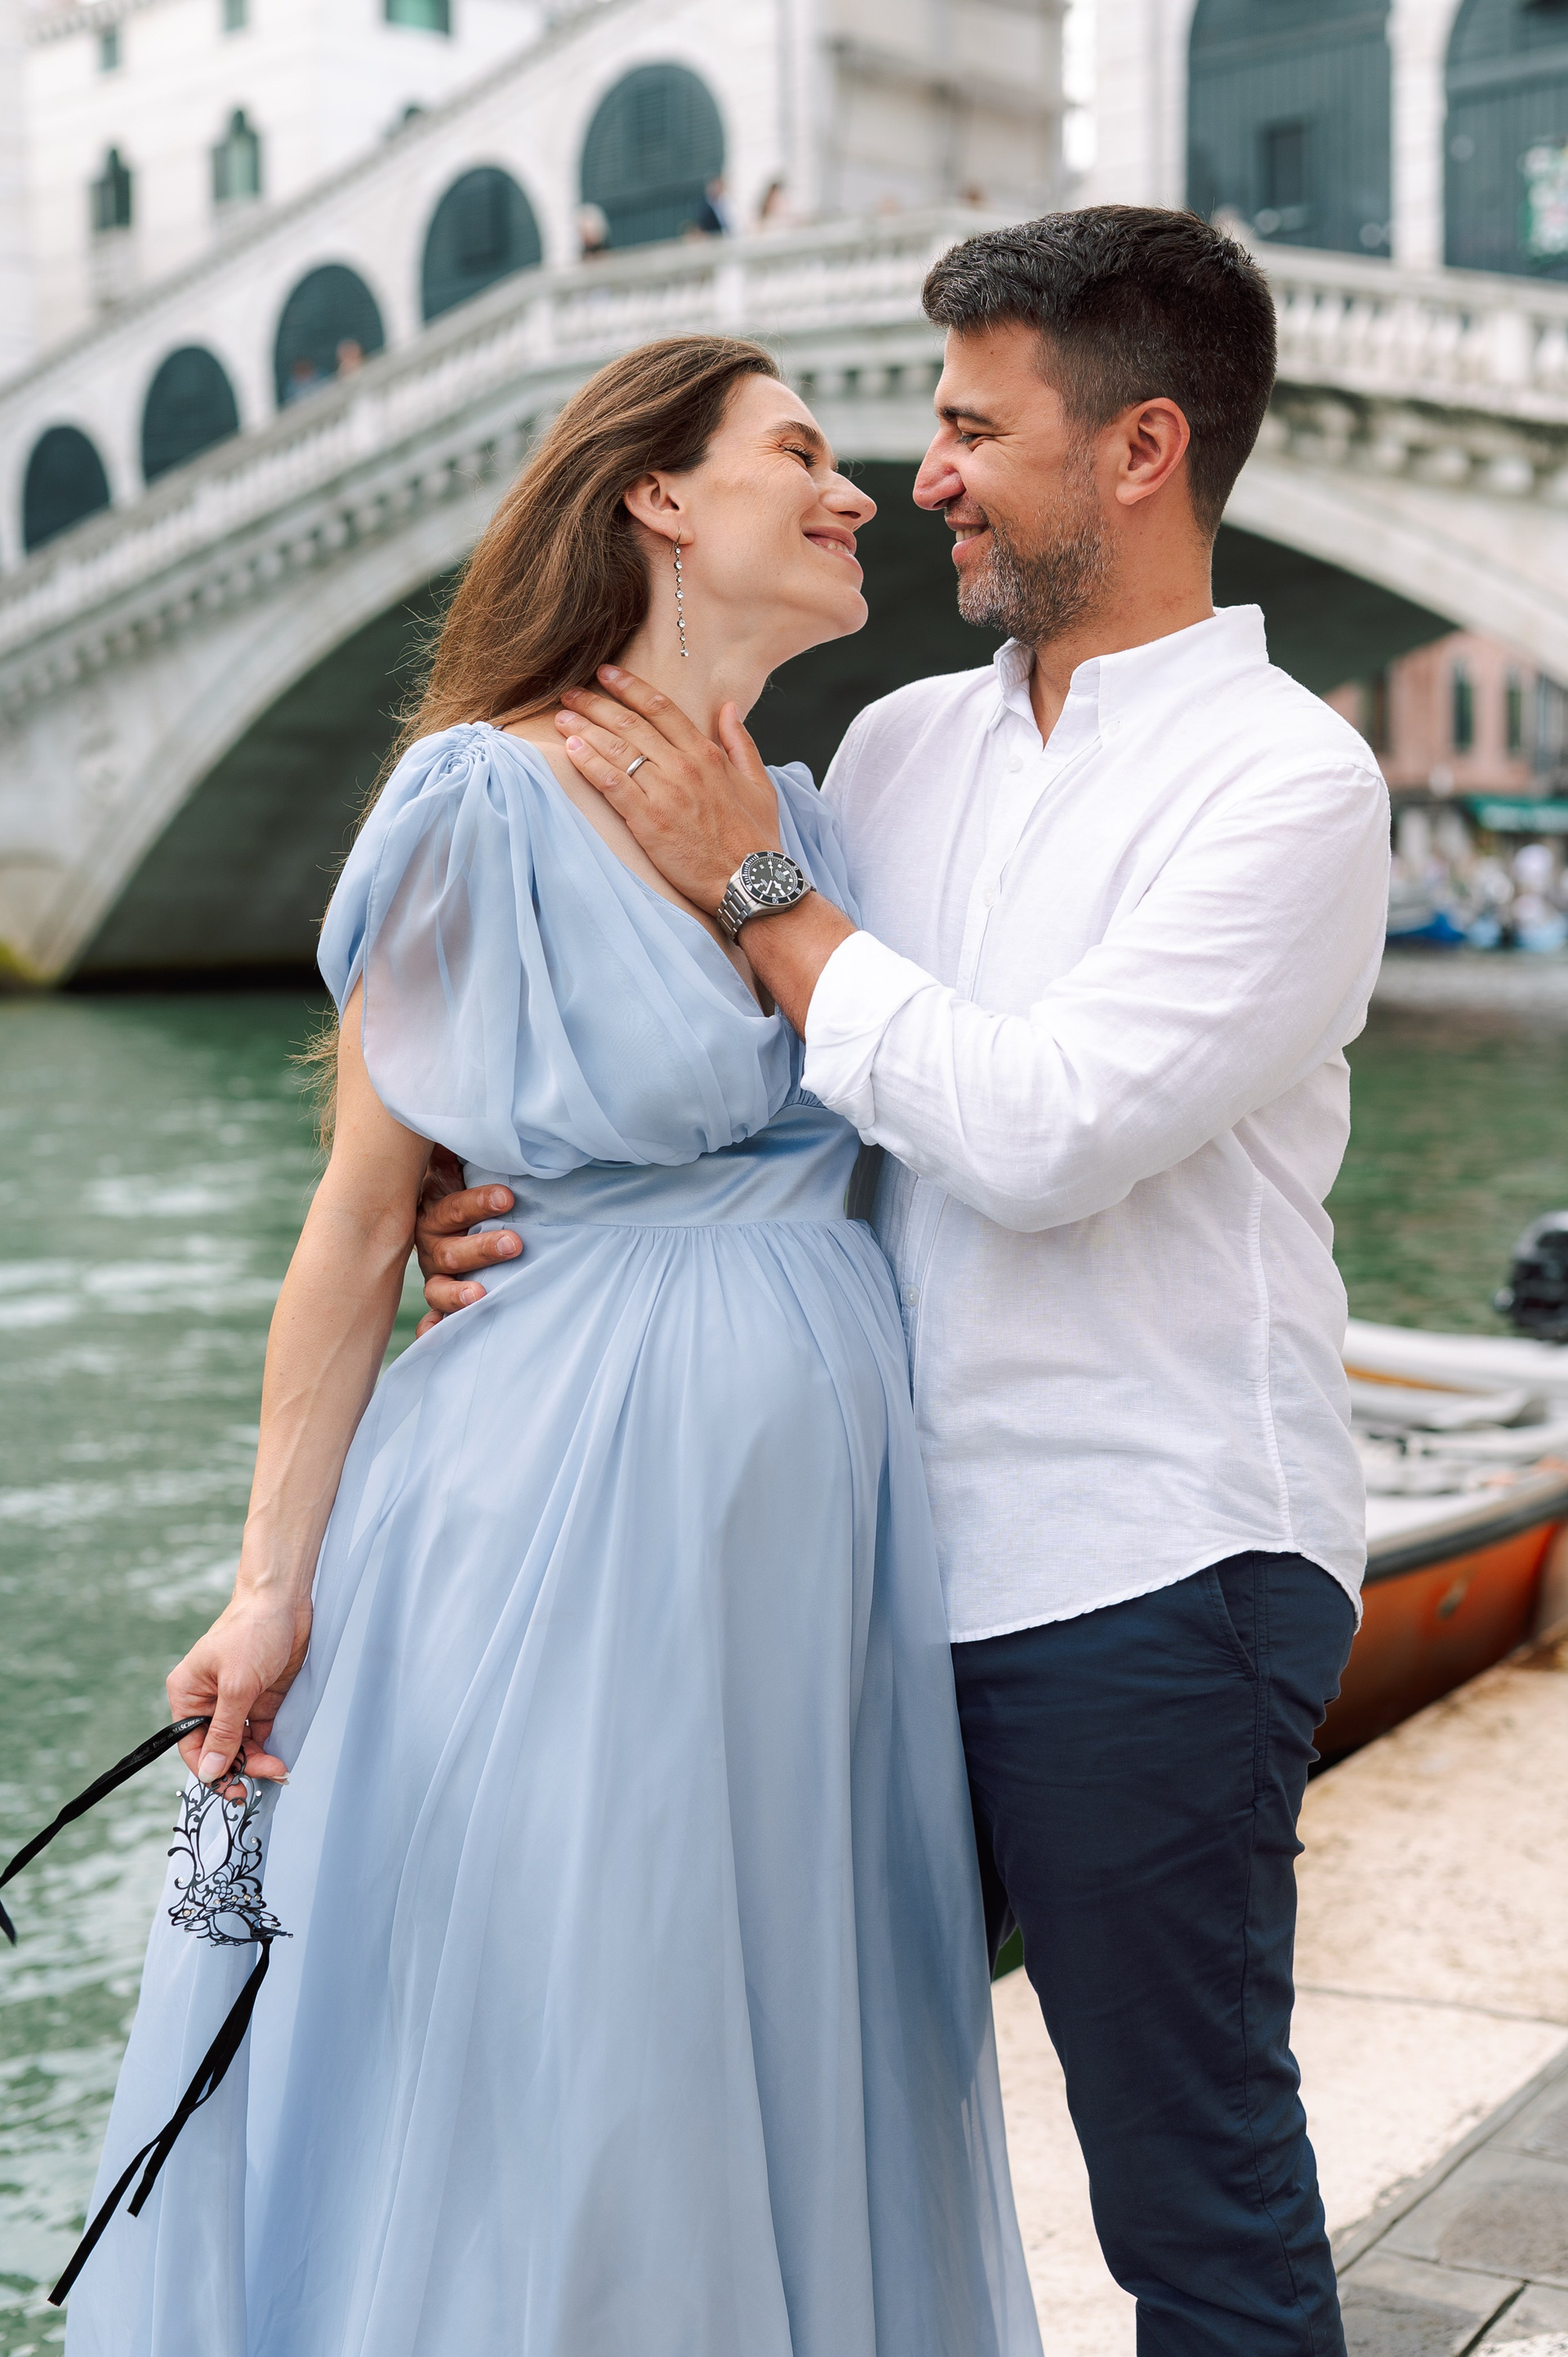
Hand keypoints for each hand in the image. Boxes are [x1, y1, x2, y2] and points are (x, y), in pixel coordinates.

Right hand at [168, 1588, 313, 1792]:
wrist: (284, 1600)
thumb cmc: (252, 1631)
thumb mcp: (237, 1685)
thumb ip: (225, 1730)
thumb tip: (210, 1770)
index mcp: (188, 1694)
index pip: (191, 1745)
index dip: (210, 1770)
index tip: (233, 1789)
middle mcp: (208, 1701)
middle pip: (218, 1748)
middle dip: (239, 1767)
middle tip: (265, 1779)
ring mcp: (235, 1701)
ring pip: (240, 1744)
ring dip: (257, 1760)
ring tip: (278, 1770)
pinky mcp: (260, 1698)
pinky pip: (259, 1732)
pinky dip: (268, 1746)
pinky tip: (280, 1755)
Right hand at [414, 1145, 519, 1336]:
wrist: (427, 1204)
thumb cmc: (458, 1181)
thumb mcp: (455, 1161)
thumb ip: (458, 1145)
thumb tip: (471, 1104)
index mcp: (434, 1210)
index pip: (453, 1208)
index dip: (478, 1203)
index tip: (508, 1197)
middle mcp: (430, 1243)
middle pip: (450, 1250)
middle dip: (482, 1247)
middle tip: (514, 1241)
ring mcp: (433, 1273)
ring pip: (440, 1285)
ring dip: (458, 1293)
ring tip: (481, 1296)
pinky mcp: (439, 1297)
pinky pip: (432, 1318)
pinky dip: (434, 1328)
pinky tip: (434, 1338)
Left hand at [555, 666, 780, 911]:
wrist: (751, 881)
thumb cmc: (755, 839)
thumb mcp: (759, 784)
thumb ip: (740, 742)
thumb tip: (728, 708)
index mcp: (707, 754)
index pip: (660, 708)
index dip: (629, 687)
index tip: (606, 674)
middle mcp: (683, 766)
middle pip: (630, 723)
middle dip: (595, 704)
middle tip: (570, 693)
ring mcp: (664, 793)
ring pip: (616, 749)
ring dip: (584, 729)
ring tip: (561, 717)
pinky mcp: (648, 821)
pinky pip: (611, 784)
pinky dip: (589, 763)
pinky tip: (571, 750)